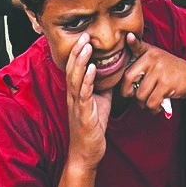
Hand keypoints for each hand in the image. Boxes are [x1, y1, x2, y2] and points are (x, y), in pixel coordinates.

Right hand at [62, 37, 110, 169]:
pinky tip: (91, 69)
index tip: (85, 36)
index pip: (75, 67)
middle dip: (78, 51)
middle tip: (84, 34)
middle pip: (72, 69)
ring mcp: (77, 105)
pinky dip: (87, 80)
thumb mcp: (101, 101)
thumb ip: (103, 86)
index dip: (78, 52)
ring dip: (80, 61)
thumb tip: (113, 70)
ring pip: (76, 78)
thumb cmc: (93, 127)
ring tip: (86, 46)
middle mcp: (73, 96)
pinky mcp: (83, 114)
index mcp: (77, 92)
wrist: (87, 153)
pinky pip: (84, 94)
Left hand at [118, 33, 185, 112]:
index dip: (131, 42)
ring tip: (150, 100)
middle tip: (135, 94)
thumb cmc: (169, 69)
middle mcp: (153, 59)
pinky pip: (151, 102)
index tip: (128, 37)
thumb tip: (126, 54)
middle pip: (128, 78)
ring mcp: (159, 71)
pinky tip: (158, 105)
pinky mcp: (166, 84)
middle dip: (129, 92)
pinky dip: (153, 108)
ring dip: (143, 103)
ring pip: (140, 94)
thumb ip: (139, 55)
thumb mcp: (155, 57)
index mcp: (148, 52)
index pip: (136, 46)